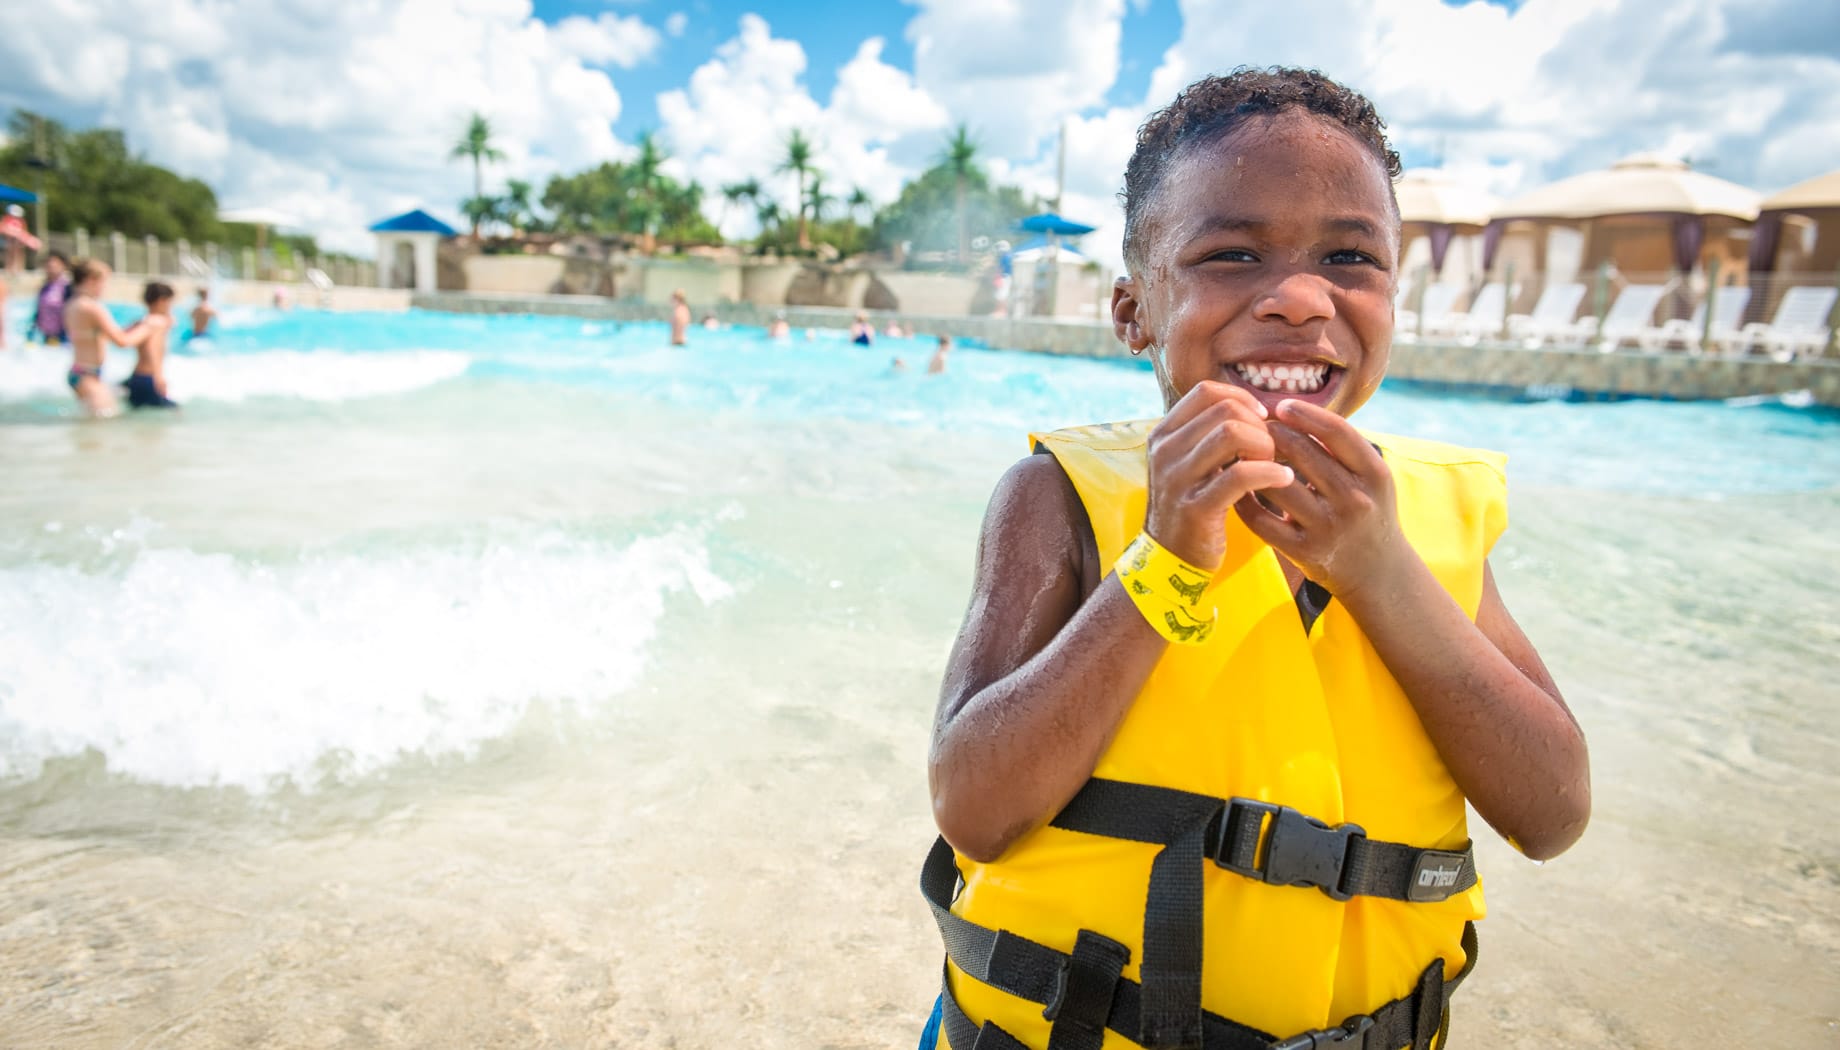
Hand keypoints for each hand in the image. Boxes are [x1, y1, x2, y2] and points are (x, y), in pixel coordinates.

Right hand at [1144, 381, 1293, 569]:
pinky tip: (1283, 478)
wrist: (1170, 558)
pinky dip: (1270, 472)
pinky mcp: (1196, 507)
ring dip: (1264, 445)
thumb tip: (1251, 406)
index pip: (1206, 391)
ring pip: (1231, 434)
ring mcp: (1177, 479)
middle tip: (1270, 448)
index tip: (1260, 420)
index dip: (1241, 398)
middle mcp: (1165, 451)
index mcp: (1163, 435)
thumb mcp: (1189, 463)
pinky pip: (1240, 475)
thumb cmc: (1192, 505)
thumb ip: (1209, 434)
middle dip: (1257, 424)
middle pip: (1223, 409)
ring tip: (1274, 463)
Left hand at [1233, 398, 1412, 597]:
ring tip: (1241, 451)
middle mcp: (1354, 500)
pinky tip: (1238, 486)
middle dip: (1272, 433)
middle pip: (1302, 452)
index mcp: (1375, 475)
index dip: (1306, 414)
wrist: (1378, 573)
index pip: (1337, 432)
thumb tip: (1293, 409)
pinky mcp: (1304, 551)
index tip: (1281, 405)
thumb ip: (1342, 448)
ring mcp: (1328, 528)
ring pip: (1277, 483)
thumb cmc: (1368, 513)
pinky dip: (1245, 499)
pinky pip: (1262, 518)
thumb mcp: (1372, 478)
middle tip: (1253, 426)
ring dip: (1254, 463)